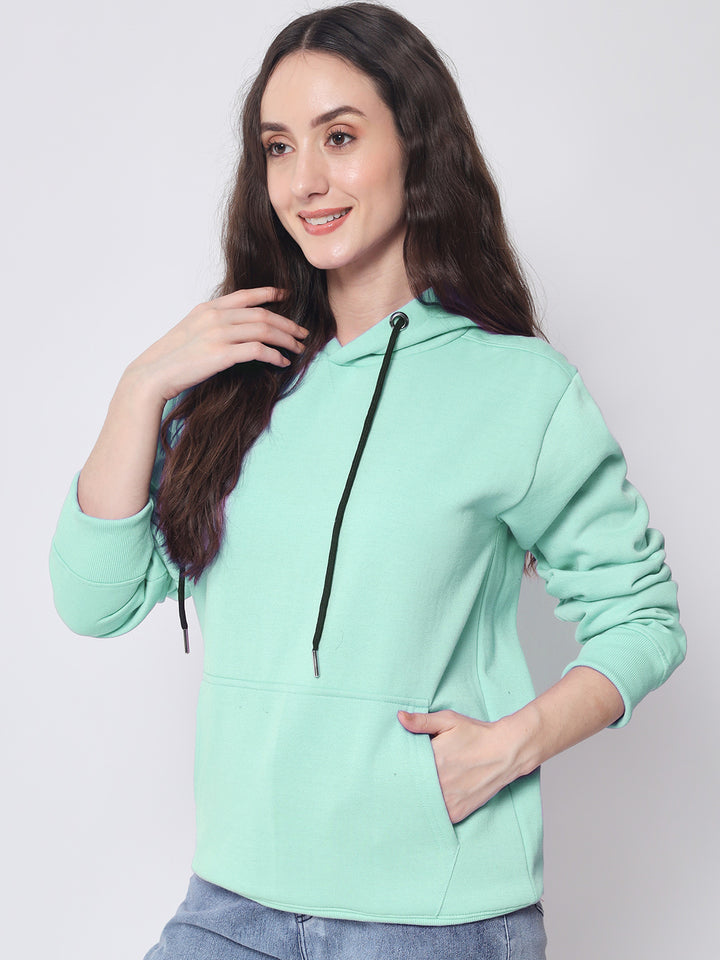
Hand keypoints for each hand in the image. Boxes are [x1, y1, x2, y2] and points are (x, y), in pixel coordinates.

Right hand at [125, 286, 308, 402]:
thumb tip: (234, 330)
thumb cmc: (171, 359)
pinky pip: (258, 350)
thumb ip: (212, 325)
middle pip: (263, 314)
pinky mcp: (222, 354)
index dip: (269, 294)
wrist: (152, 374)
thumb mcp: (190, 331)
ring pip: (265, 330)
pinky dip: (275, 356)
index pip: (246, 295)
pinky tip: (282, 363)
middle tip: (302, 333)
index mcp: (208, 309)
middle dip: (287, 324)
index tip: (286, 296)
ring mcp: (218, 334)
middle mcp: (215, 317)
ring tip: (298, 348)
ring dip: (286, 340)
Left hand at [397, 709, 527, 823]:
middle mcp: (439, 783)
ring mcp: (449, 800)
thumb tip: (399, 717)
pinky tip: (428, 804)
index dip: (397, 768)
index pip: (404, 768)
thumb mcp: (448, 720)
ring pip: (423, 805)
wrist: (505, 752)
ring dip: (417, 800)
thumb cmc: (476, 734)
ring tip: (409, 795)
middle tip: (397, 783)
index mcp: (433, 760)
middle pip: (411, 788)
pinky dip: (432, 811)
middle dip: (405, 785)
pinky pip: (437, 816)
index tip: (392, 767)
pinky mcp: (458, 812)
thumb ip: (422, 721)